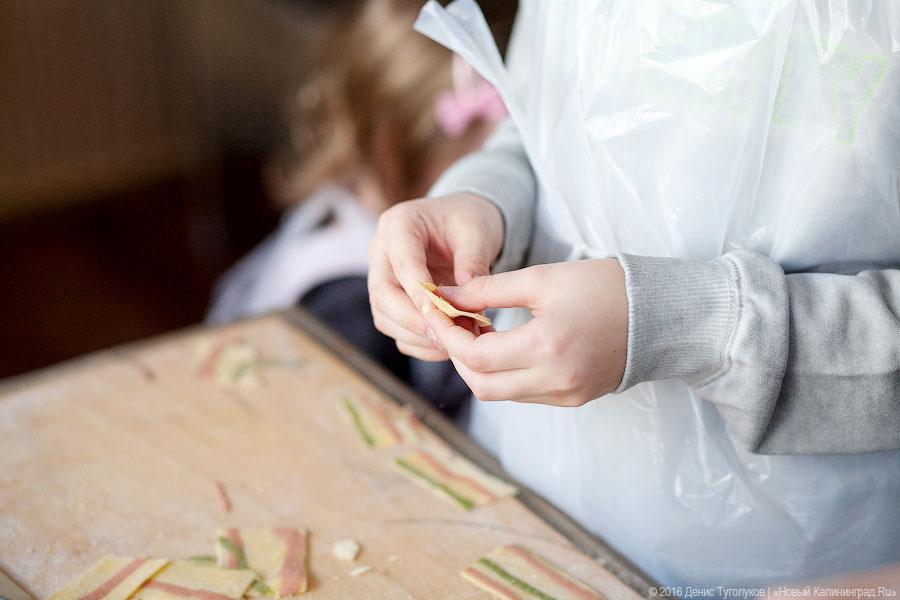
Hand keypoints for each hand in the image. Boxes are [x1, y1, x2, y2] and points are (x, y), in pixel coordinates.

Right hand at [368, 193, 504, 360]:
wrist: (462, 225)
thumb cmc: (467, 222)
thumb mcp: (478, 232)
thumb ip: (473, 262)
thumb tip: (466, 302)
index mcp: (398, 224)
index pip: (402, 264)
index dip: (420, 293)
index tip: (445, 314)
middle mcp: (381, 253)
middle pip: (382, 296)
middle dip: (413, 321)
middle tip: (447, 336)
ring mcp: (383, 280)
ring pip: (386, 319)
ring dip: (419, 337)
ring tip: (457, 341)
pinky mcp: (391, 304)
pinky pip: (398, 333)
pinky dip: (422, 345)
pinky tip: (450, 345)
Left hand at [424, 259, 627, 405]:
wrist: (661, 313)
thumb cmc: (603, 286)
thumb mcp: (541, 278)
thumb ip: (487, 289)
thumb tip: (445, 297)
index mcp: (547, 345)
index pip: (476, 355)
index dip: (447, 335)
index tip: (435, 312)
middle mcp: (556, 379)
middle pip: (482, 385)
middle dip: (458, 356)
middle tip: (450, 324)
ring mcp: (566, 394)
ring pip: (501, 394)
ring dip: (480, 367)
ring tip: (475, 332)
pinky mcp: (574, 399)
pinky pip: (524, 394)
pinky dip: (505, 374)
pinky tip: (503, 346)